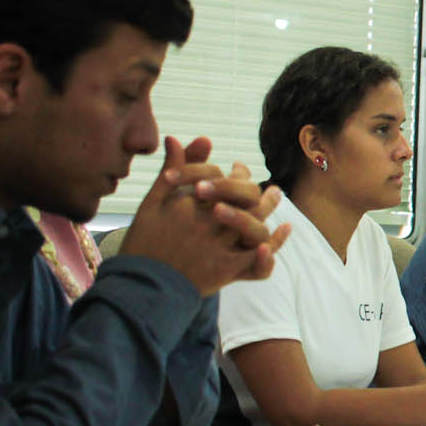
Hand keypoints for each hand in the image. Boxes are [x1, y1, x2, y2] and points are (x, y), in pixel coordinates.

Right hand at [121, 137, 290, 294]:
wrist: (141, 288)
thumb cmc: (143, 244)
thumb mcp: (151, 204)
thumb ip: (170, 172)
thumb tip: (176, 136)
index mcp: (187, 203)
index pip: (218, 176)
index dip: (232, 172)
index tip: (238, 169)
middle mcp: (206, 221)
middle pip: (243, 196)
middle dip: (253, 185)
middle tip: (258, 179)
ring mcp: (218, 245)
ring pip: (255, 221)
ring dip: (269, 206)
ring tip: (275, 194)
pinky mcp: (226, 270)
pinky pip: (257, 257)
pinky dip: (274, 243)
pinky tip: (284, 228)